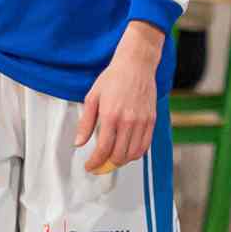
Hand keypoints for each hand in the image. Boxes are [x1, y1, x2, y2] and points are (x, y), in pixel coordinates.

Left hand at [77, 22, 163, 173]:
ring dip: (121, 161)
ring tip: (111, 159)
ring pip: (133, 154)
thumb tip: (78, 143)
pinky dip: (135, 154)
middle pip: (119, 155)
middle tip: (99, 165)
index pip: (103, 149)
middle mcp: (128, 121)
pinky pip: (145, 146)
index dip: (95, 162)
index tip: (89, 167)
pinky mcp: (152, 121)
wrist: (136, 65)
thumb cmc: (113, 78)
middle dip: (107, 165)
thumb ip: (86, 123)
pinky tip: (126, 151)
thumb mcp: (92, 97)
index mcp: (110, 115)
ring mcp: (142, 122)